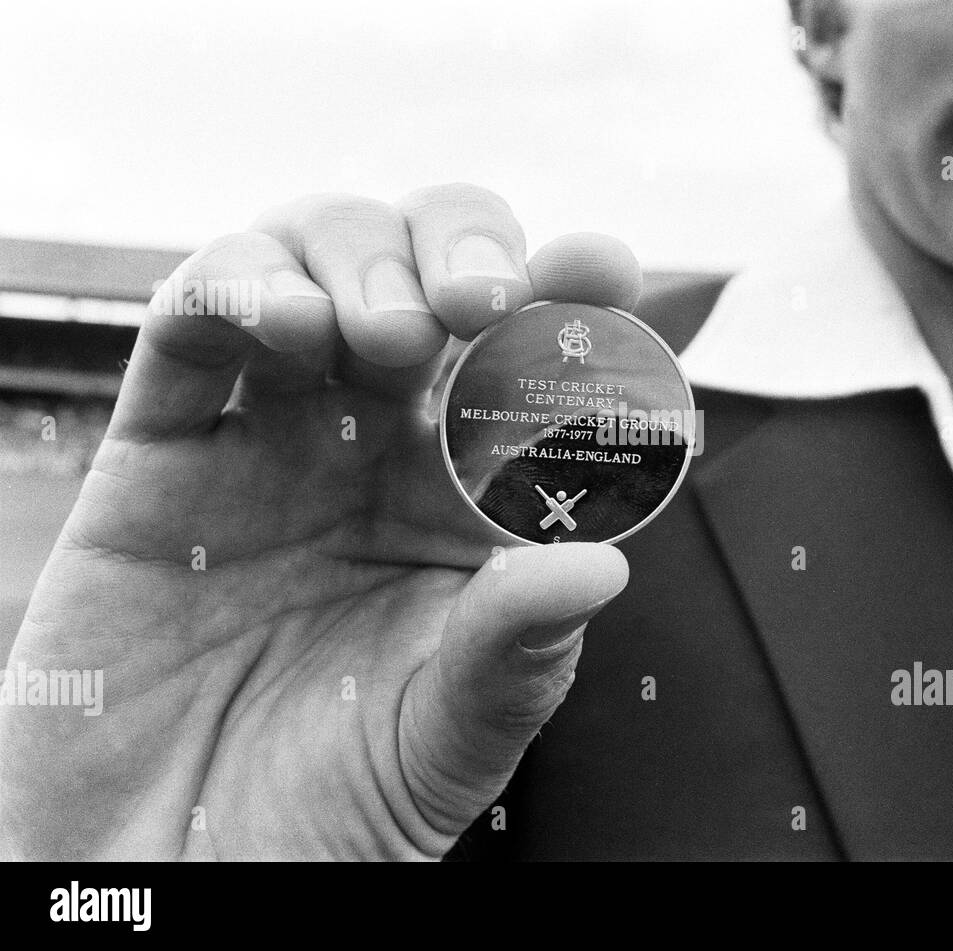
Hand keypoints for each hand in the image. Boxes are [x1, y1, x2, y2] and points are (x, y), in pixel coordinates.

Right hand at [0, 184, 641, 858]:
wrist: (183, 874)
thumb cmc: (330, 813)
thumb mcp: (449, 739)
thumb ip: (519, 649)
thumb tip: (604, 561)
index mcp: (466, 504)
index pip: (528, 368)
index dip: (570, 302)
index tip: (607, 272)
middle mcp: (376, 453)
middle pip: (425, 276)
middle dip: (462, 248)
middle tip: (482, 299)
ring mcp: (268, 442)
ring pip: (311, 265)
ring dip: (358, 259)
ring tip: (384, 335)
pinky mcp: (158, 457)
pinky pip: (185, 330)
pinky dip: (234, 287)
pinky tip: (286, 321)